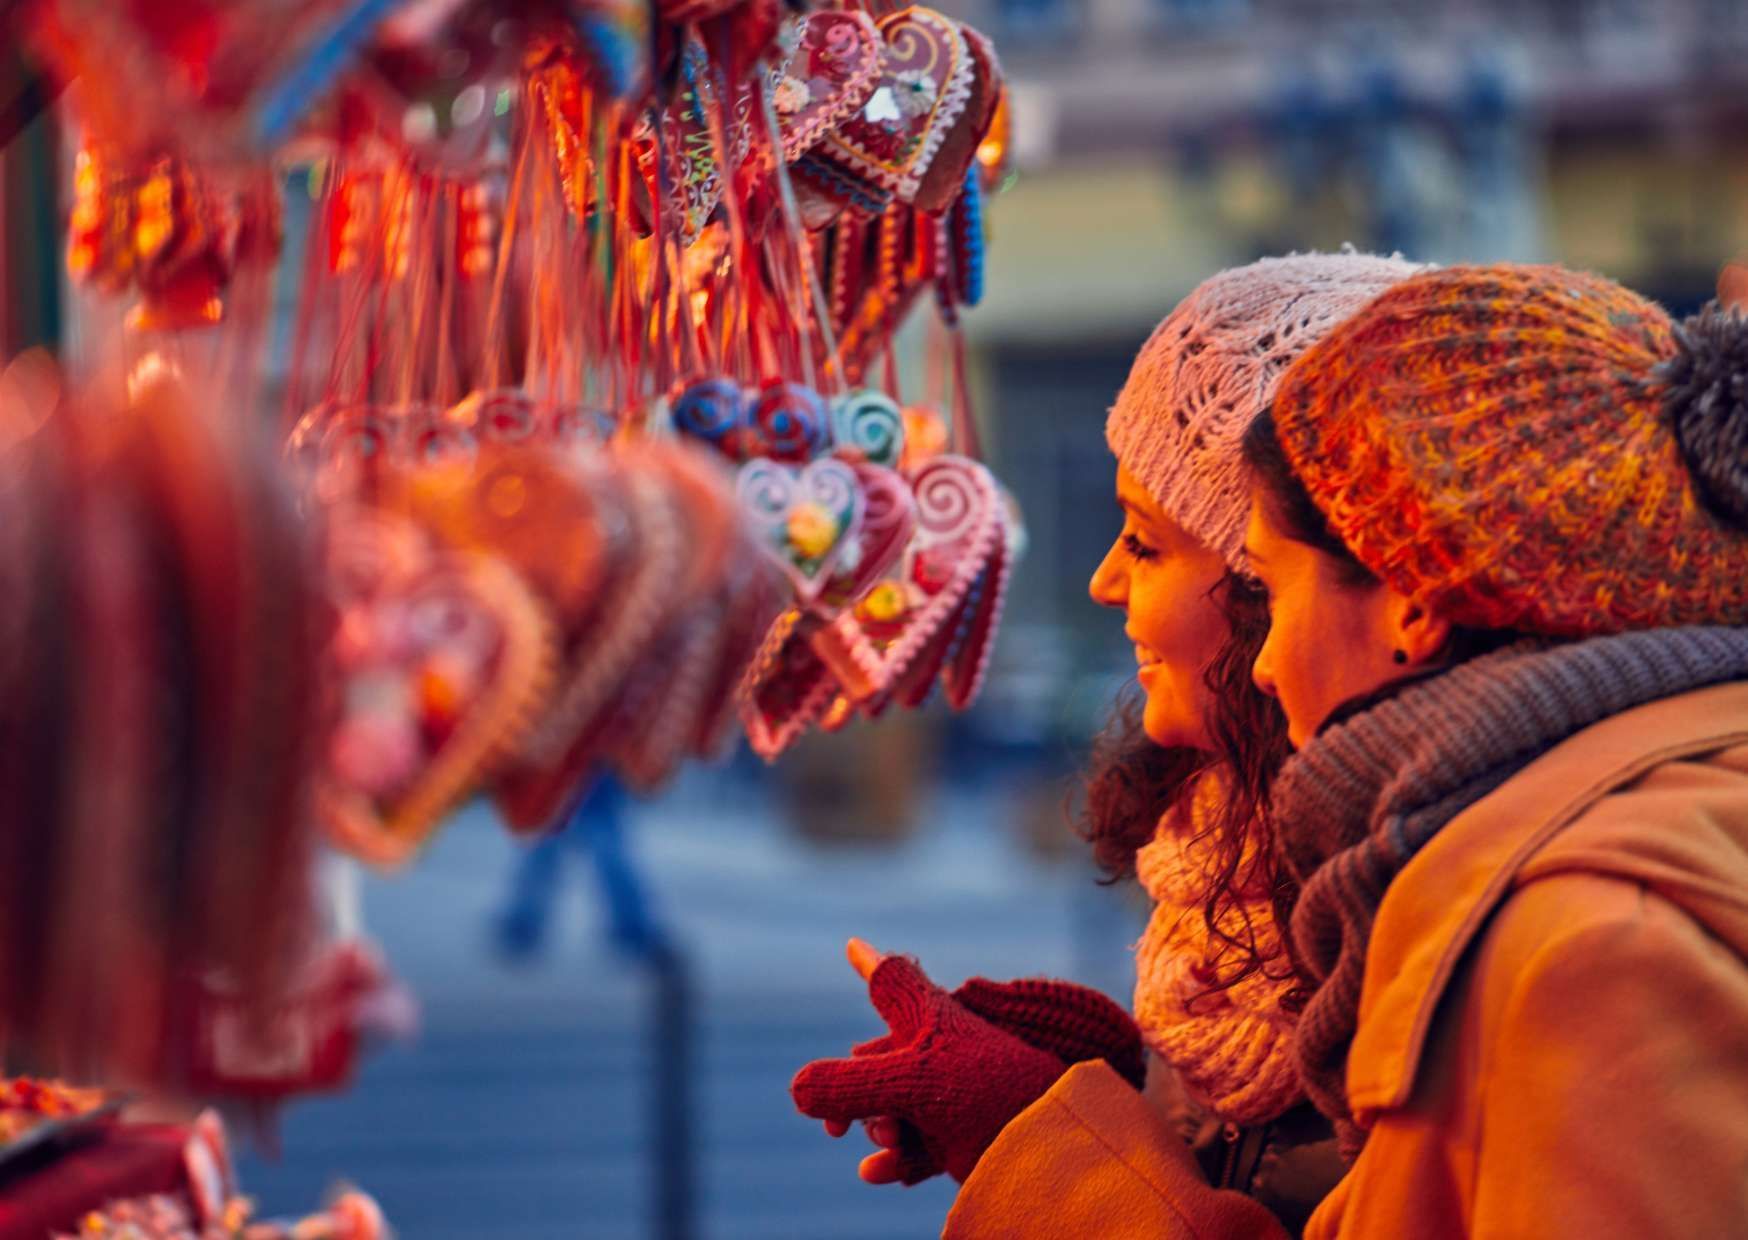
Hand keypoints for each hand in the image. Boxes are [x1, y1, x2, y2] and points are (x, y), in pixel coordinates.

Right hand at [792, 939, 1141, 1184]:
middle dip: (851, 1090)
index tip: (852, 943)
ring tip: (889, 1144)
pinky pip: (914, 1144)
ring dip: (875, 1127)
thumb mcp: (909, 1083)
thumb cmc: (993, 1095)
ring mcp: (953, 1095)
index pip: (891, 980)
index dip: (868, 964)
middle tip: (837, 1123)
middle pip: (875, 1059)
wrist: (1062, 1149)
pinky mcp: (964, 1138)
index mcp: (932, 1017)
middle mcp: (941, 1050)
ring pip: (890, 1105)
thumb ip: (845, 1084)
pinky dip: (893, 1157)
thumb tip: (796, 1091)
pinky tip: (875, 1172)